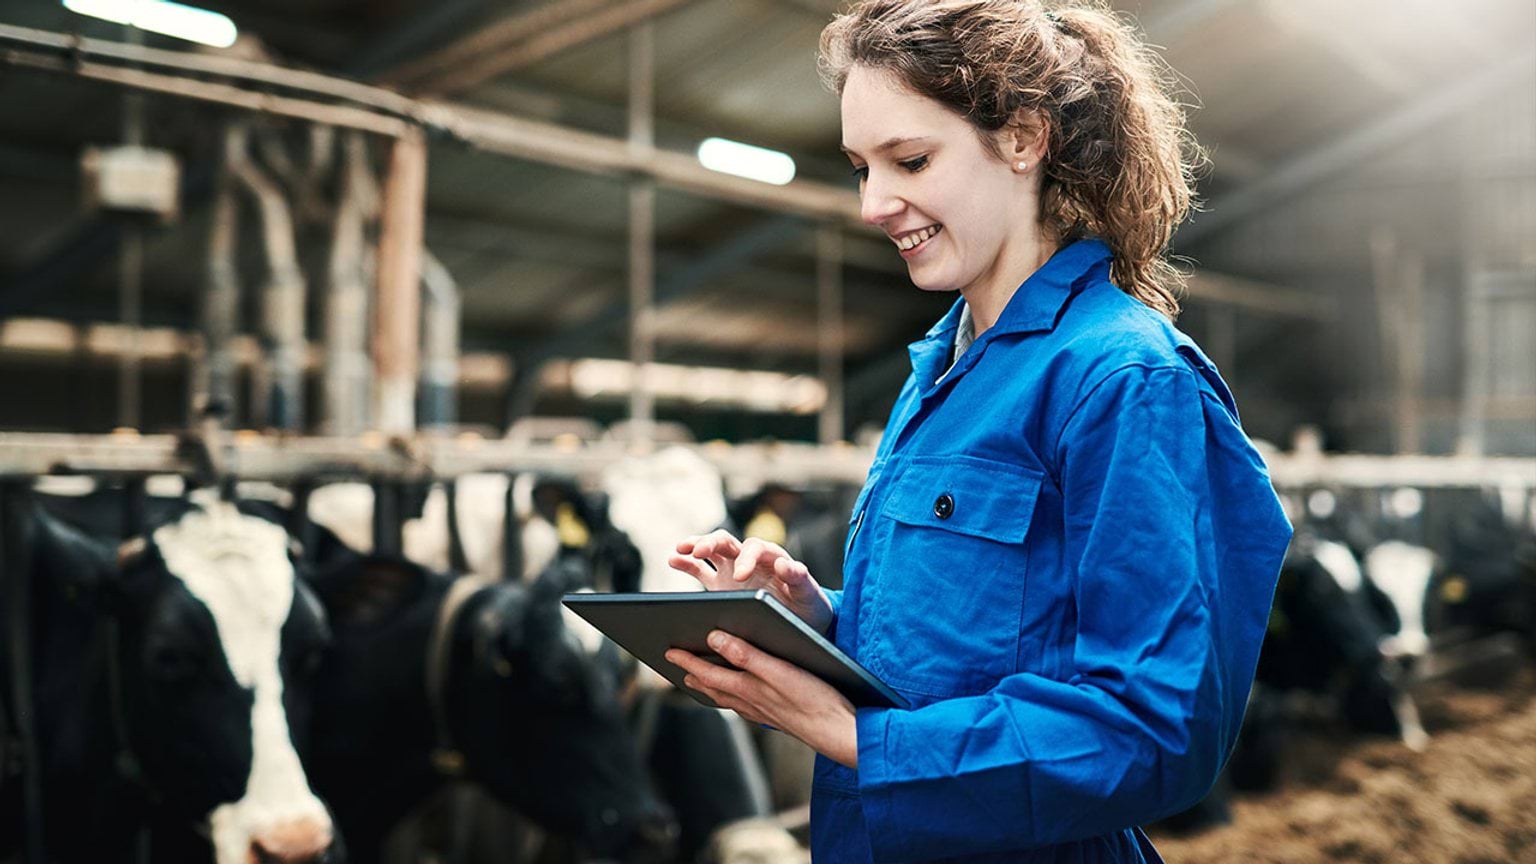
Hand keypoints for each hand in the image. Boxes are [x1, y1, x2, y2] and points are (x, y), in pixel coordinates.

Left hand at [666, 631, 857, 768]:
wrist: (840, 732)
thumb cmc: (814, 700)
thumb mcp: (780, 671)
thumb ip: (746, 654)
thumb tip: (713, 638)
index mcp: (747, 689)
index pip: (707, 673)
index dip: (686, 660)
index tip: (667, 650)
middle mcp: (750, 703)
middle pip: (712, 687)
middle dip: (692, 674)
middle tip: (674, 664)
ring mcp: (763, 711)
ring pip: (726, 697)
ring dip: (709, 686)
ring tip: (697, 678)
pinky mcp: (776, 715)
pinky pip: (743, 704)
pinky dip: (730, 695)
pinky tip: (737, 694)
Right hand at [669, 530, 833, 634]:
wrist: (802, 620)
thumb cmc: (808, 607)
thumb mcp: (809, 596)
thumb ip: (800, 579)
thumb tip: (785, 564)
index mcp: (772, 558)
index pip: (756, 549)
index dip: (746, 559)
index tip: (739, 576)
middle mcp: (750, 559)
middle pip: (728, 541)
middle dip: (712, 543)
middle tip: (699, 551)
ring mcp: (733, 570)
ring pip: (712, 550)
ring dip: (696, 546)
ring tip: (680, 549)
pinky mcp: (721, 584)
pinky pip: (700, 569)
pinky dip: (687, 562)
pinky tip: (673, 559)